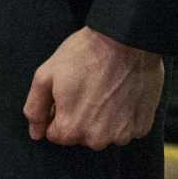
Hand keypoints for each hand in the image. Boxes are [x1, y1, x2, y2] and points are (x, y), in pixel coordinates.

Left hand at [23, 26, 163, 148]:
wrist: (126, 38)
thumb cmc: (85, 53)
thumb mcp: (47, 74)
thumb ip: (35, 108)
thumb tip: (36, 133)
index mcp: (70, 128)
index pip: (56, 133)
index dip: (59, 111)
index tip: (69, 93)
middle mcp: (96, 139)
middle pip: (81, 136)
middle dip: (81, 117)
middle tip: (89, 88)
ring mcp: (122, 135)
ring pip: (105, 134)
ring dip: (104, 119)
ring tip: (107, 89)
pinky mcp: (142, 126)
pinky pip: (128, 129)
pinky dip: (125, 116)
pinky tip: (124, 94)